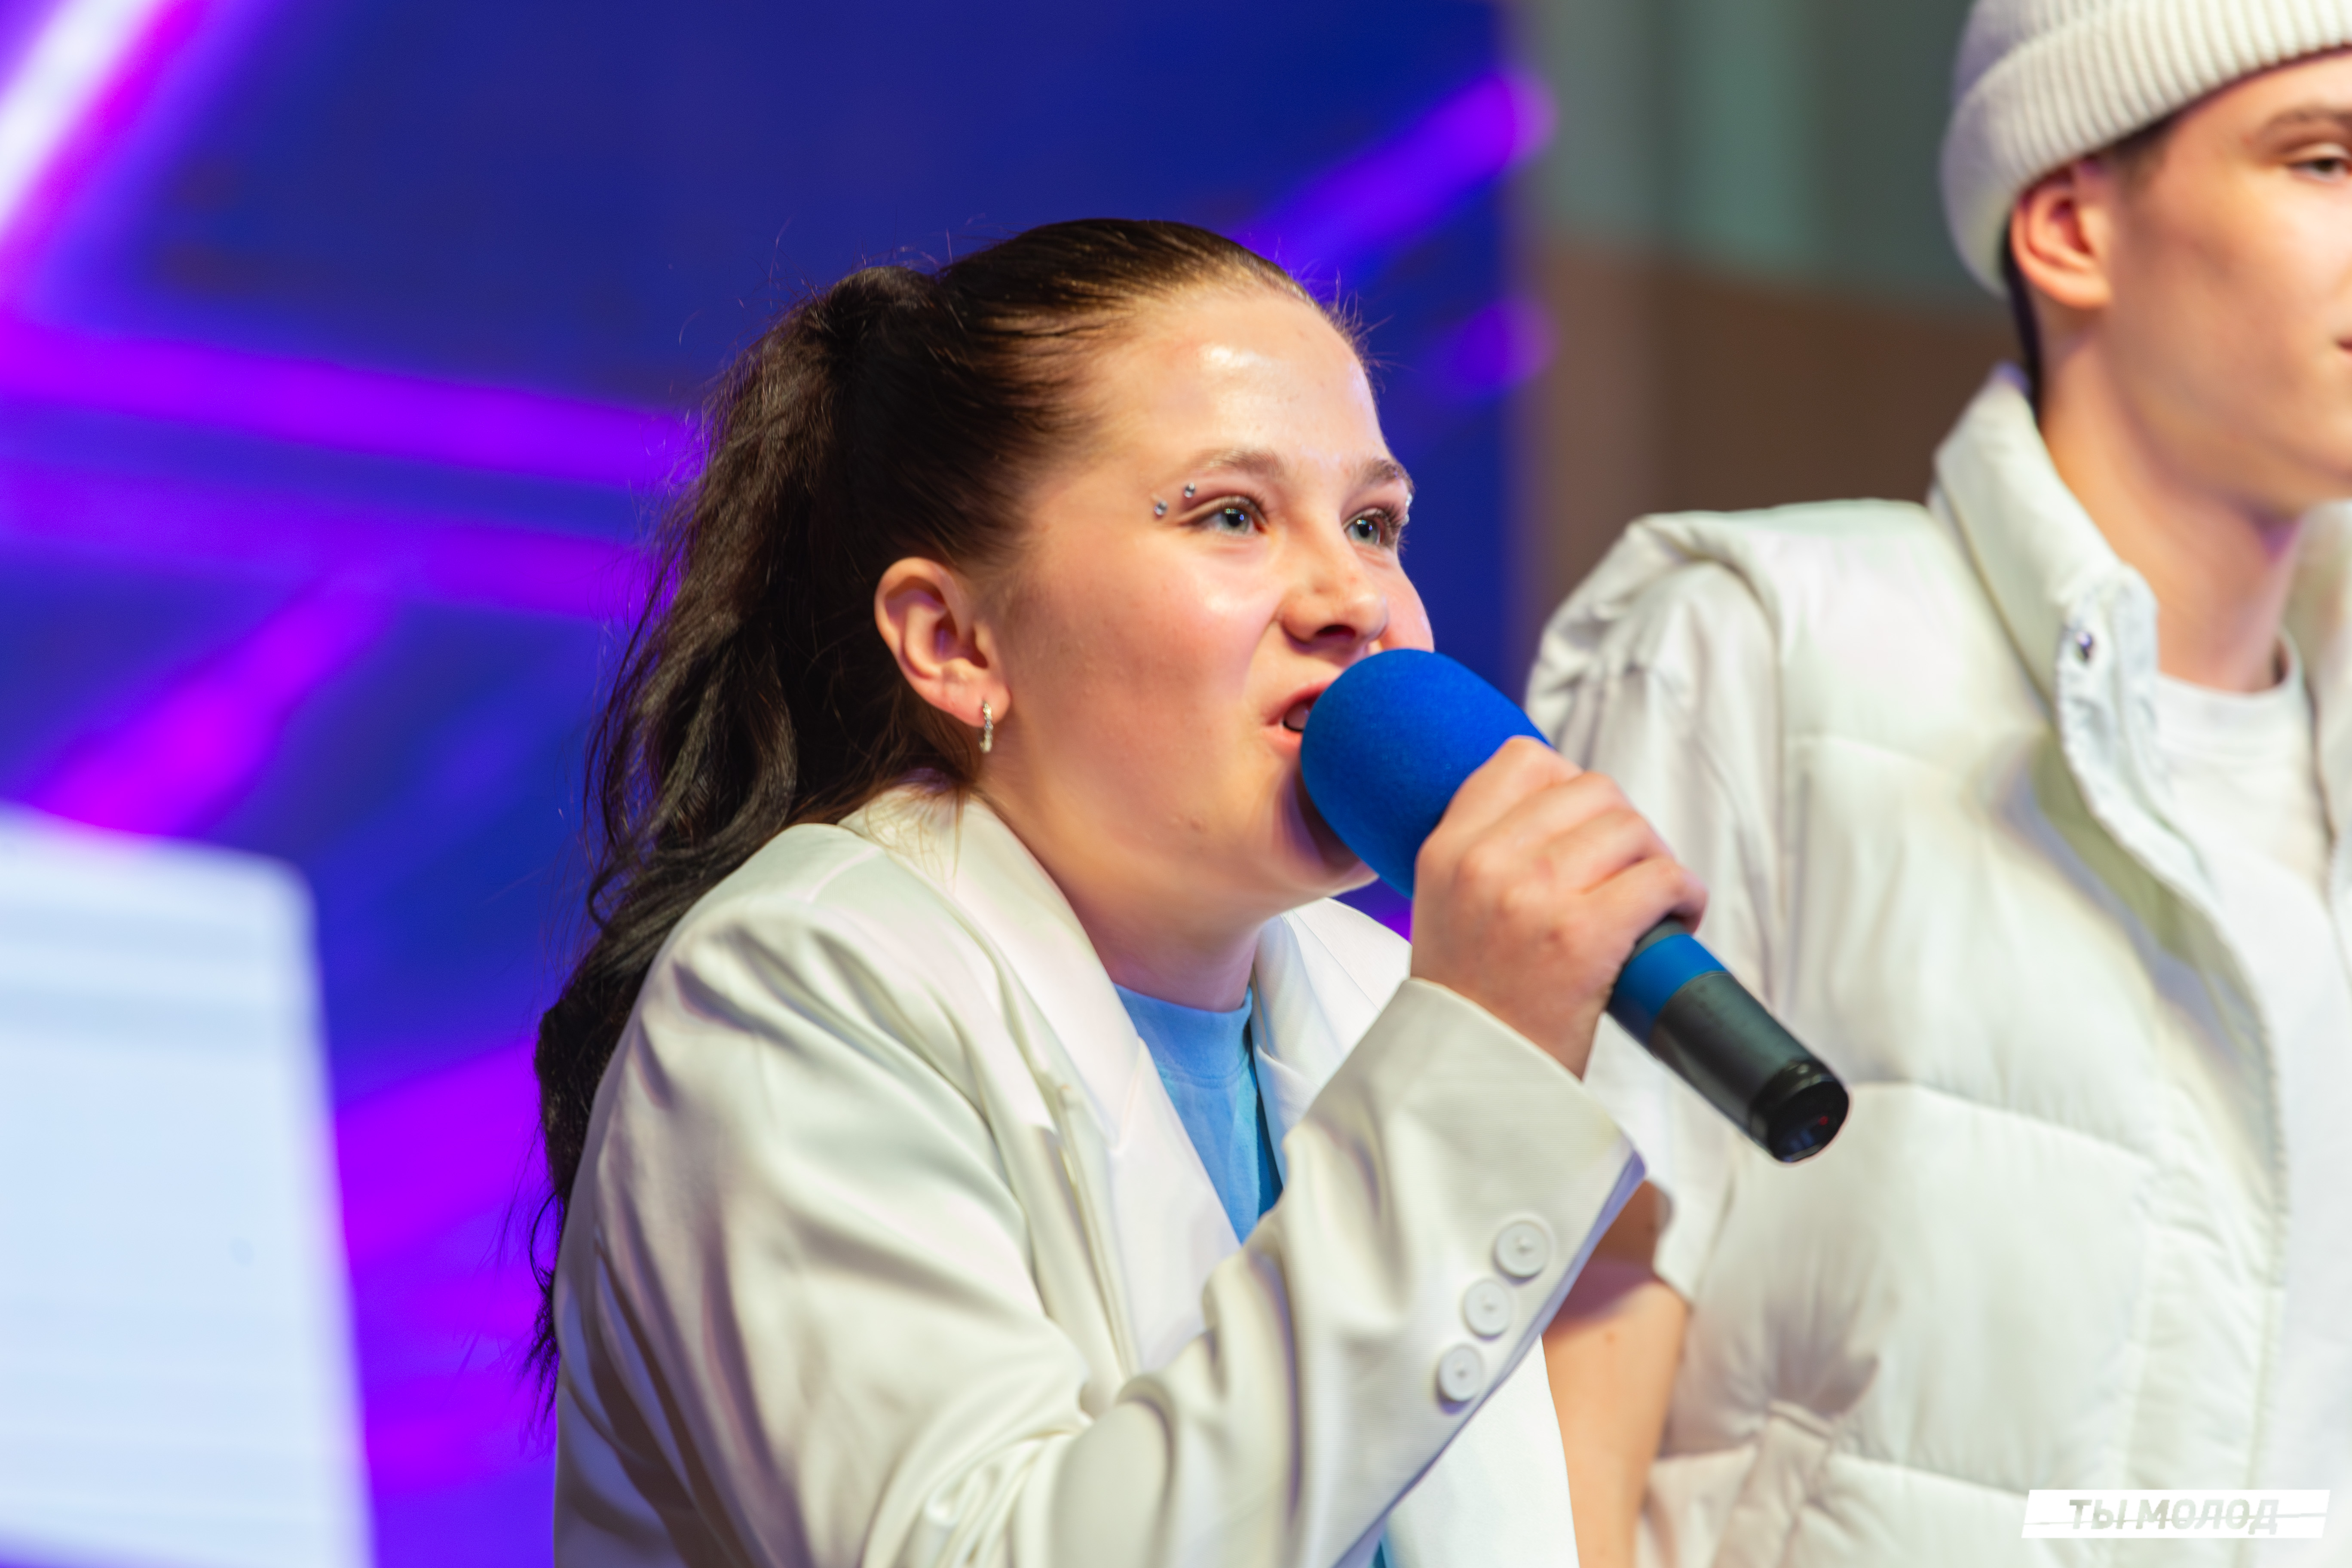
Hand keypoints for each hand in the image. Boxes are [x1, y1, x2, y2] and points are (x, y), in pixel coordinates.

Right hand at [1407, 738, 1704, 1076]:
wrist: (1466, 1085)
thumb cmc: (1470, 1007)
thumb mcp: (1445, 909)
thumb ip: (1485, 857)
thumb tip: (1564, 819)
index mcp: (1447, 850)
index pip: (1522, 759)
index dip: (1569, 782)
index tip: (1585, 825)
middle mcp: (1485, 862)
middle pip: (1591, 789)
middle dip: (1625, 826)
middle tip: (1629, 871)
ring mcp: (1533, 895)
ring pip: (1631, 828)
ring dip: (1657, 860)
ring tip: (1653, 900)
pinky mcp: (1582, 936)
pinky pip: (1661, 878)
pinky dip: (1685, 894)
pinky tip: (1678, 918)